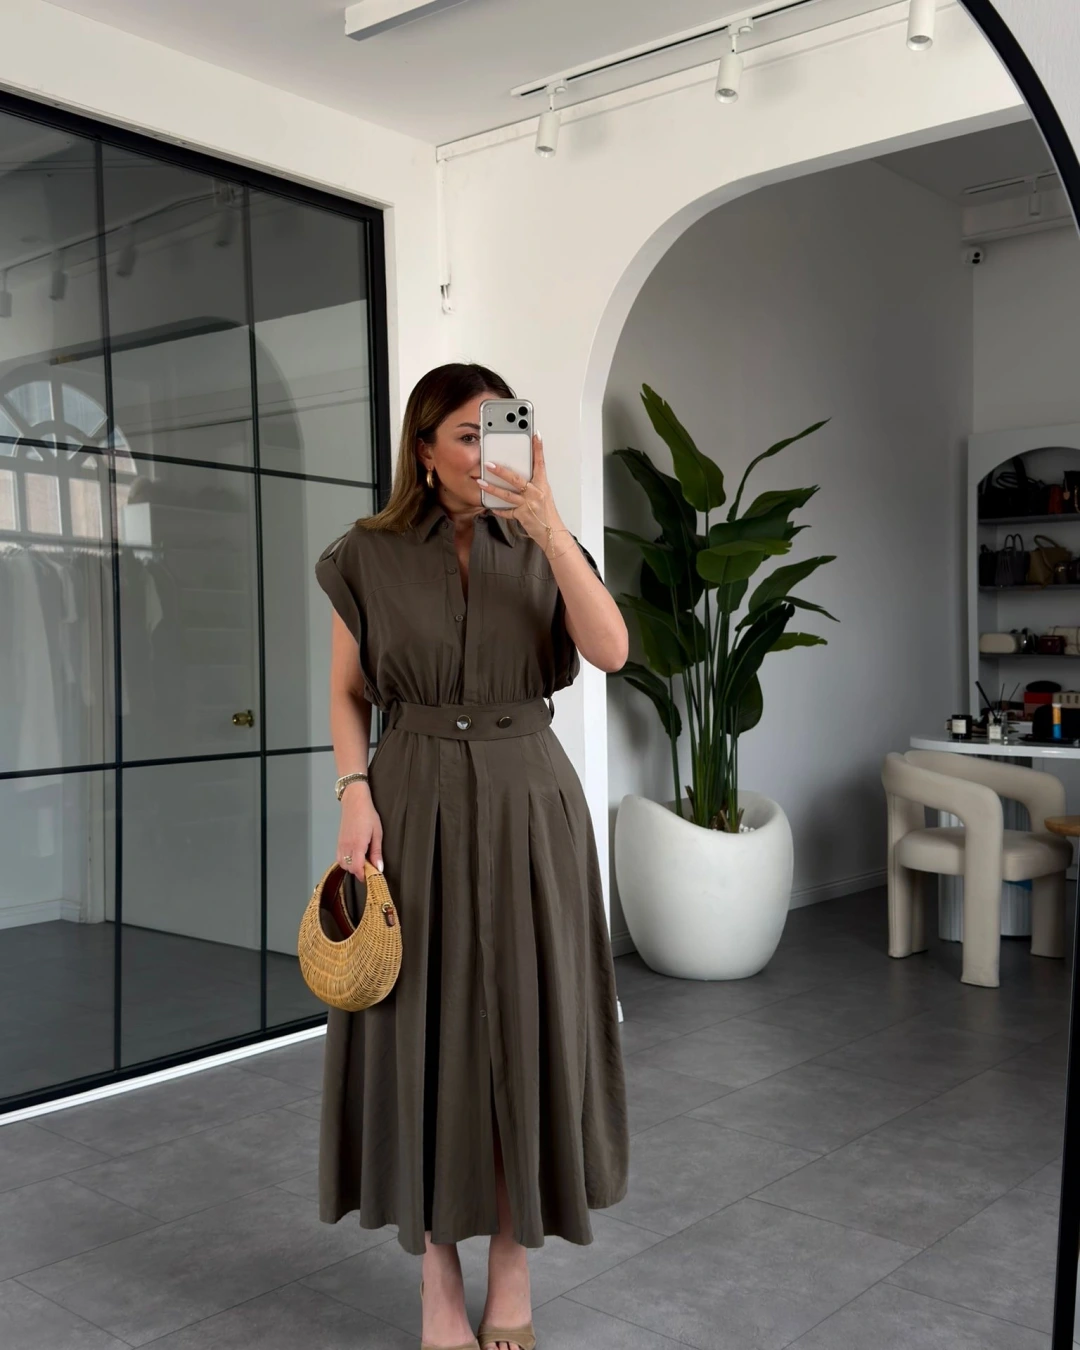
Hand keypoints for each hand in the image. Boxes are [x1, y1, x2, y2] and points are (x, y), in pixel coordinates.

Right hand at [338, 785, 382, 875]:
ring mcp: (340, 844)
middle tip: (370, 868)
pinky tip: (354, 857)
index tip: (372, 876)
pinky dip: (345, 862)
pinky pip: (339, 858)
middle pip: (349, 868)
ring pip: (343, 864)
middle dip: (359, 872)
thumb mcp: (377, 833)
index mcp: (357, 844)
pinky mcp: (338, 842)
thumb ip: (377, 852)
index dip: (364, 875)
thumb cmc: (368, 815)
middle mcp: (346, 846)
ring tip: (362, 862)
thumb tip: (379, 868)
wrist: (354, 802)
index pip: (357, 868)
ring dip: (352, 867)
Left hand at [477, 434, 573, 557]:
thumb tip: (519, 476)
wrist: (551, 532)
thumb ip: (532, 485)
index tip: (535, 435)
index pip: (540, 463)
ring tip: (481, 483)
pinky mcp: (522, 515)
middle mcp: (535, 493)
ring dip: (492, 489)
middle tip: (489, 464)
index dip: (538, 449)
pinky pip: (507, 512)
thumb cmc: (547, 513)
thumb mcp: (543, 494)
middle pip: (516, 479)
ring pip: (507, 495)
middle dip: (501, 471)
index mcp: (542, 485)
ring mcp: (528, 504)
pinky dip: (499, 509)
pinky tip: (490, 506)